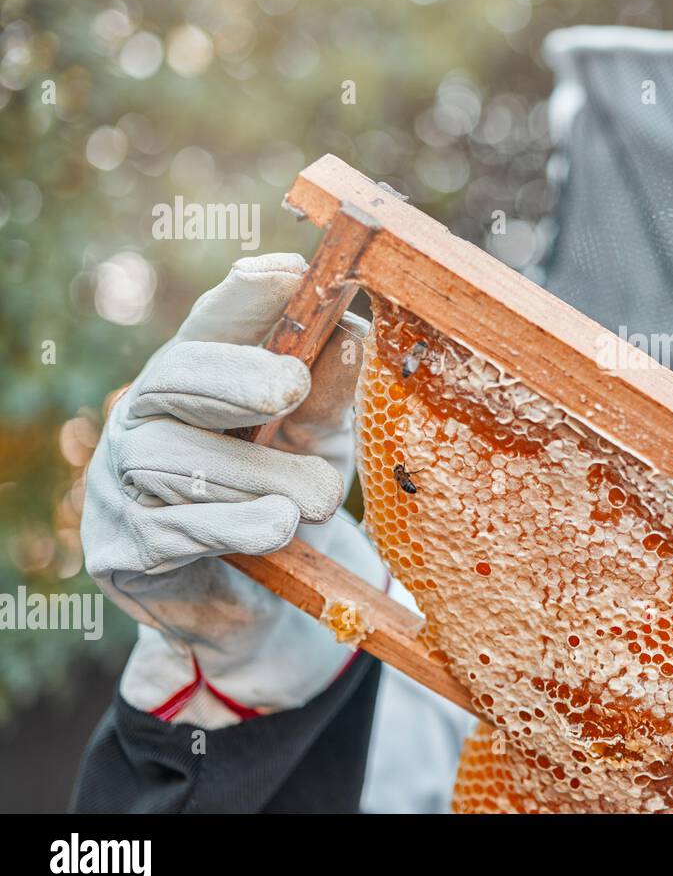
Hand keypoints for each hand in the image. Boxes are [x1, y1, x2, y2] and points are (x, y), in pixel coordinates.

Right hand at [81, 253, 386, 726]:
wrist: (262, 601)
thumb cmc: (287, 494)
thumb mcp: (321, 442)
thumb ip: (328, 397)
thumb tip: (348, 332)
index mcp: (195, 375)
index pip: (212, 323)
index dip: (244, 297)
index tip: (289, 274)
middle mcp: (146, 416)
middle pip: (175, 377)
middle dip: (235, 377)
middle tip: (289, 387)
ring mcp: (121, 480)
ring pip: (177, 459)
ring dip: (257, 476)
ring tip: (320, 500)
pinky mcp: (121, 547)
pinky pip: (172, 530)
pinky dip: (231, 528)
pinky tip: (274, 528)